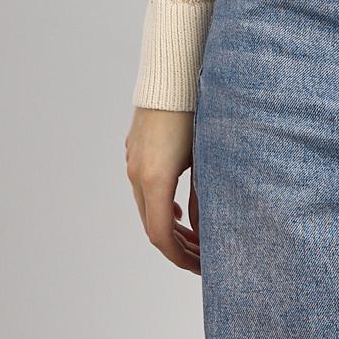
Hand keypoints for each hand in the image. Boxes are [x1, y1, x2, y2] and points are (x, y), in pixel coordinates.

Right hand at [126, 107, 201, 272]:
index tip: (201, 267)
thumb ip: (205, 196)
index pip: (161, 235)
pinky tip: (180, 210)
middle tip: (202, 258)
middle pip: (152, 225)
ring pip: (146, 207)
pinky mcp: (135, 149)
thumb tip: (206, 231)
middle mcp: (137, 173)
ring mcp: (132, 160)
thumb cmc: (196, 111)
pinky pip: (143, 188)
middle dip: (177, 246)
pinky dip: (161, 206)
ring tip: (194, 239)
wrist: (172, 72)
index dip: (180, 257)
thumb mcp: (206, 156)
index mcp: (154, 179)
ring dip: (168, 227)